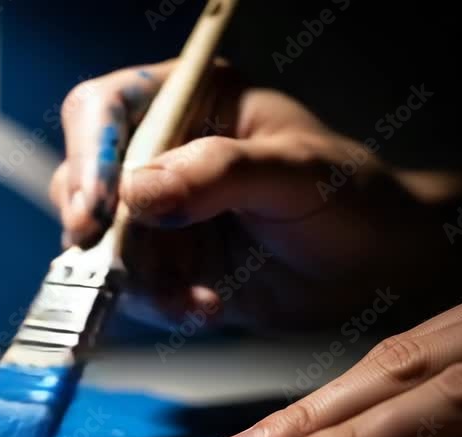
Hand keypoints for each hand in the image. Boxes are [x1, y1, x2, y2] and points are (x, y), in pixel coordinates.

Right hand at [50, 59, 461, 330]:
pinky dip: (161, 304)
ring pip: (100, 245)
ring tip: (195, 299)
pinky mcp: (166, 266)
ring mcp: (159, 214)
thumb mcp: (296, 171)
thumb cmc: (351, 197)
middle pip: (83, 180)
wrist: (378, 269)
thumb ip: (219, 173)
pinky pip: (132, 288)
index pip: (104, 109)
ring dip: (138, 280)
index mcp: (188, 102)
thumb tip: (137, 192)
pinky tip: (205, 307)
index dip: (90, 153)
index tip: (100, 207)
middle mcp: (161, 154)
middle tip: (122, 267)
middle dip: (102, 231)